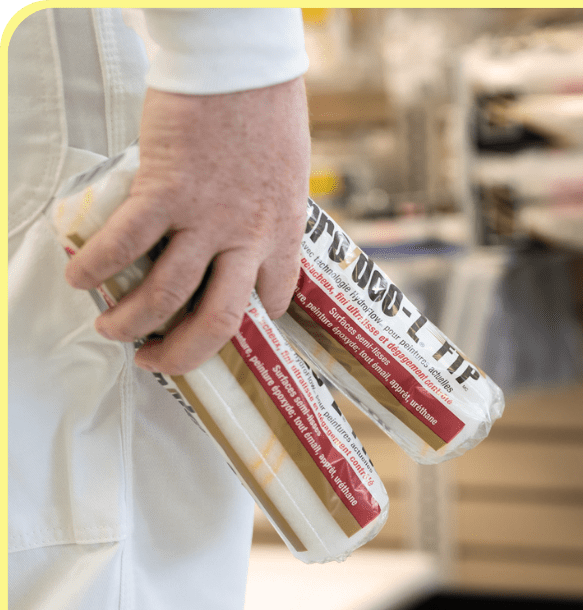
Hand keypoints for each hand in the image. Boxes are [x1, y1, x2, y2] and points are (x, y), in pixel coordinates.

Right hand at [65, 77, 309, 374]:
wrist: (241, 62)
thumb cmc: (267, 110)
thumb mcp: (287, 173)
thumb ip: (266, 209)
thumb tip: (243, 228)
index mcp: (281, 233)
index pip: (274, 298)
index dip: (255, 320)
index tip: (232, 326)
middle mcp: (246, 238)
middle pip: (217, 321)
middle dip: (182, 353)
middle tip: (156, 359)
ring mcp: (205, 218)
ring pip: (166, 295)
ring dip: (132, 322)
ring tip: (111, 330)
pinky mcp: (165, 190)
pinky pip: (125, 242)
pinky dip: (97, 267)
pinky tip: (79, 279)